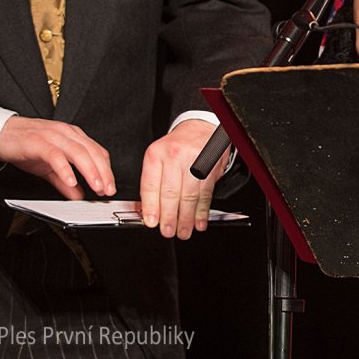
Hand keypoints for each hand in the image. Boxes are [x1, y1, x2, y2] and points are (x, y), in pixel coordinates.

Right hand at [0, 116, 116, 199]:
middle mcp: (66, 133)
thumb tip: (78, 195)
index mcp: (72, 136)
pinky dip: (65, 169)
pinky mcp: (37, 142)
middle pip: (92, 152)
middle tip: (108, 190)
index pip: (97, 152)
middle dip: (103, 172)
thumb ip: (64, 181)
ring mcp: (53, 136)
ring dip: (90, 171)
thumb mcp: (48, 166)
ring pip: (78, 153)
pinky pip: (55, 155)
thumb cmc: (25, 145)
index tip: (110, 187)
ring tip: (96, 186)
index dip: (106, 170)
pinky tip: (71, 181)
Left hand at [139, 119, 226, 238]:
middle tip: (168, 231)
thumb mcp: (159, 156)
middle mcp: (175, 156)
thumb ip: (153, 181)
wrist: (201, 127)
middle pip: (170, 192)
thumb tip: (147, 210)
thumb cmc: (178, 145)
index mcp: (156, 154)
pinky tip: (199, 221)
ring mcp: (194, 161)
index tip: (151, 222)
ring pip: (189, 195)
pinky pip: (205, 193)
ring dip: (186, 218)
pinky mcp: (210, 167)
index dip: (151, 207)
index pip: (151, 185)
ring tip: (184, 231)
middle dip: (169, 216)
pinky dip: (202, 211)